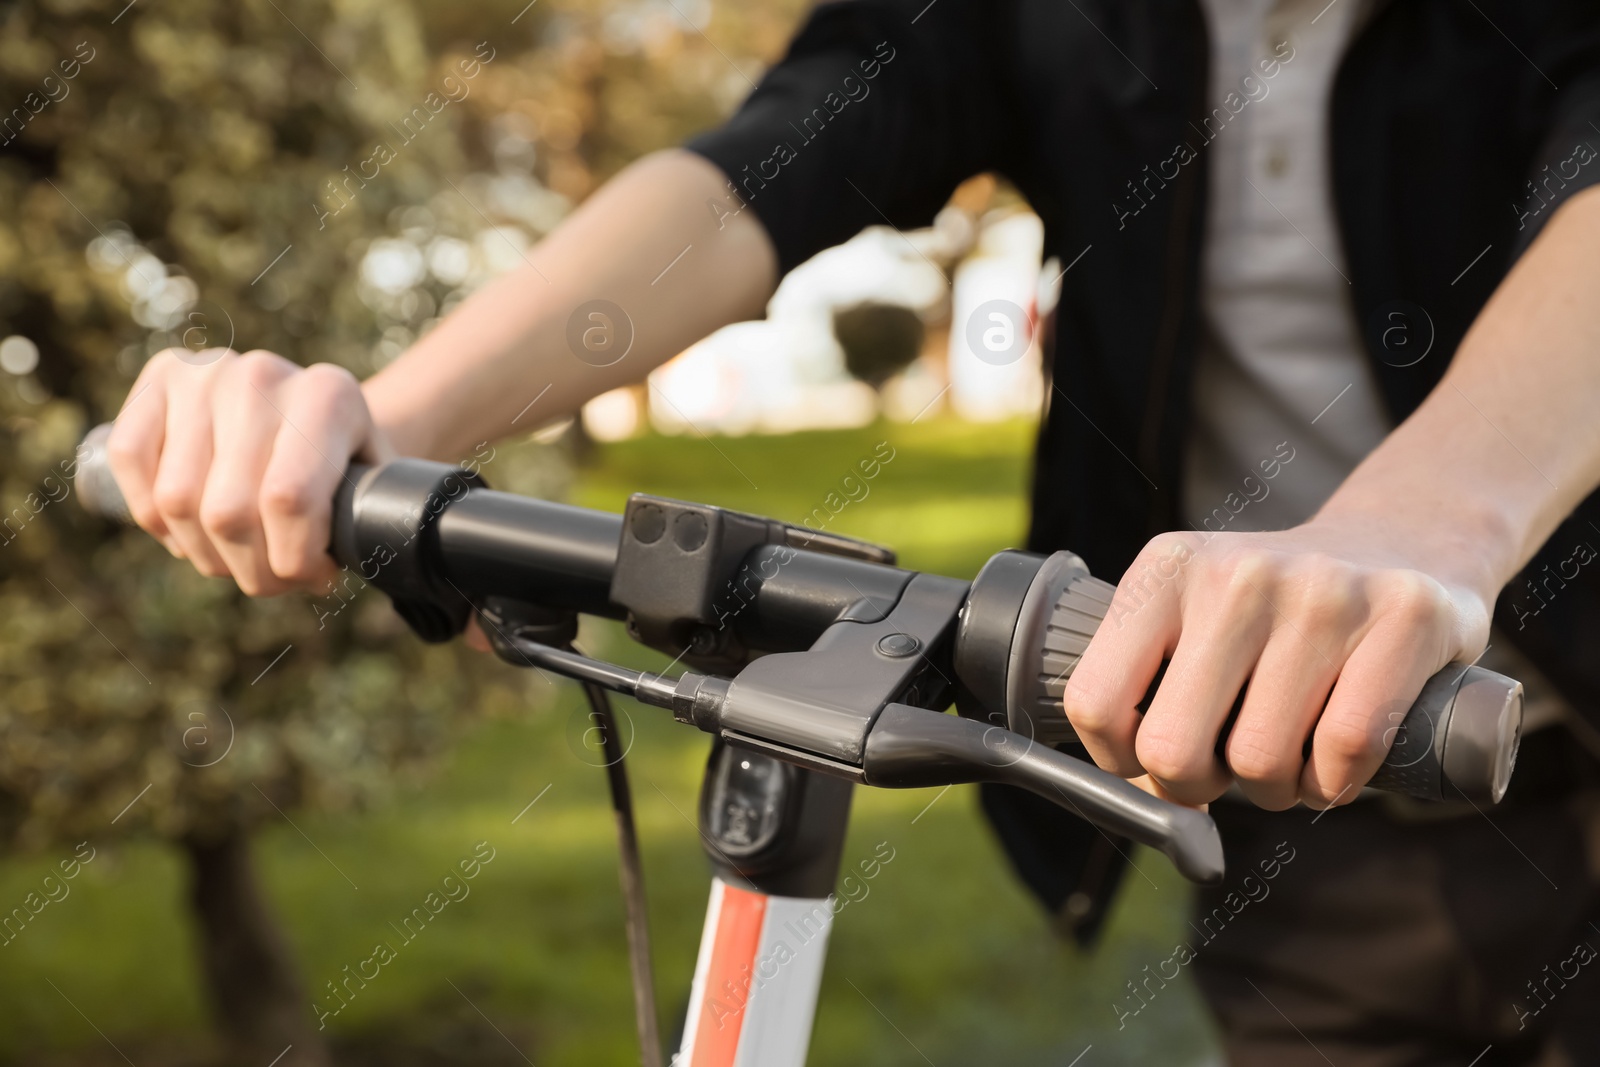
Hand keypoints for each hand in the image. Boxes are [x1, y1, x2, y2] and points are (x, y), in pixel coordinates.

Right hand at [106, 348, 391, 594]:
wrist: (312, 407)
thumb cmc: (347, 463)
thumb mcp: (376, 486)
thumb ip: (371, 523)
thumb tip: (352, 568)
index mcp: (330, 395)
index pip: (290, 500)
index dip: (292, 560)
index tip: (312, 578)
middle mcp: (264, 374)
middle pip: (229, 512)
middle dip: (252, 569)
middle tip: (274, 578)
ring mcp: (206, 372)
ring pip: (176, 500)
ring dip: (204, 553)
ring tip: (235, 559)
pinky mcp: (159, 378)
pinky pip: (132, 463)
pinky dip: (153, 517)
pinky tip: (188, 531)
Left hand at [1062, 520, 1493, 809]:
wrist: (1403, 544)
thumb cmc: (1277, 617)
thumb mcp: (1194, 622)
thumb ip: (1149, 697)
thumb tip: (1144, 800)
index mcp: (1167, 569)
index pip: (1094, 702)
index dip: (1120, 761)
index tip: (1155, 759)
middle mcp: (1236, 572)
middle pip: (1172, 750)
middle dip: (1199, 786)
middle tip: (1228, 767)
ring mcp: (1322, 591)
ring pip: (1260, 763)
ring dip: (1276, 789)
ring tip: (1291, 755)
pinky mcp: (1405, 617)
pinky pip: (1343, 755)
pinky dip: (1336, 784)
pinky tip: (1336, 761)